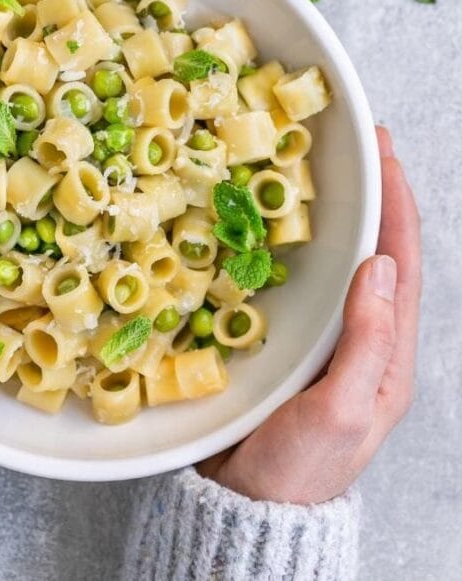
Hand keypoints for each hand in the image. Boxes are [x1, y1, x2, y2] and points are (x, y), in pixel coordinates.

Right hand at [198, 127, 420, 503]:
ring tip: (332, 172)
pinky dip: (304, 247)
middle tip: (364, 147)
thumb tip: (381, 265)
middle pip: (379, 254)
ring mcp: (328, 340)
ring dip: (344, 215)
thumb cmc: (298, 467)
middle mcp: (363, 340)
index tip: (386, 156)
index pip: (402, 265)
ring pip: (343, 264)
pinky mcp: (292, 342)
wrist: (250, 504)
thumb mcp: (344, 410)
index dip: (398, 206)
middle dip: (378, 198)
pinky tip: (283, 225)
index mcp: (387, 355)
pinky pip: (306, 283)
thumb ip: (368, 342)